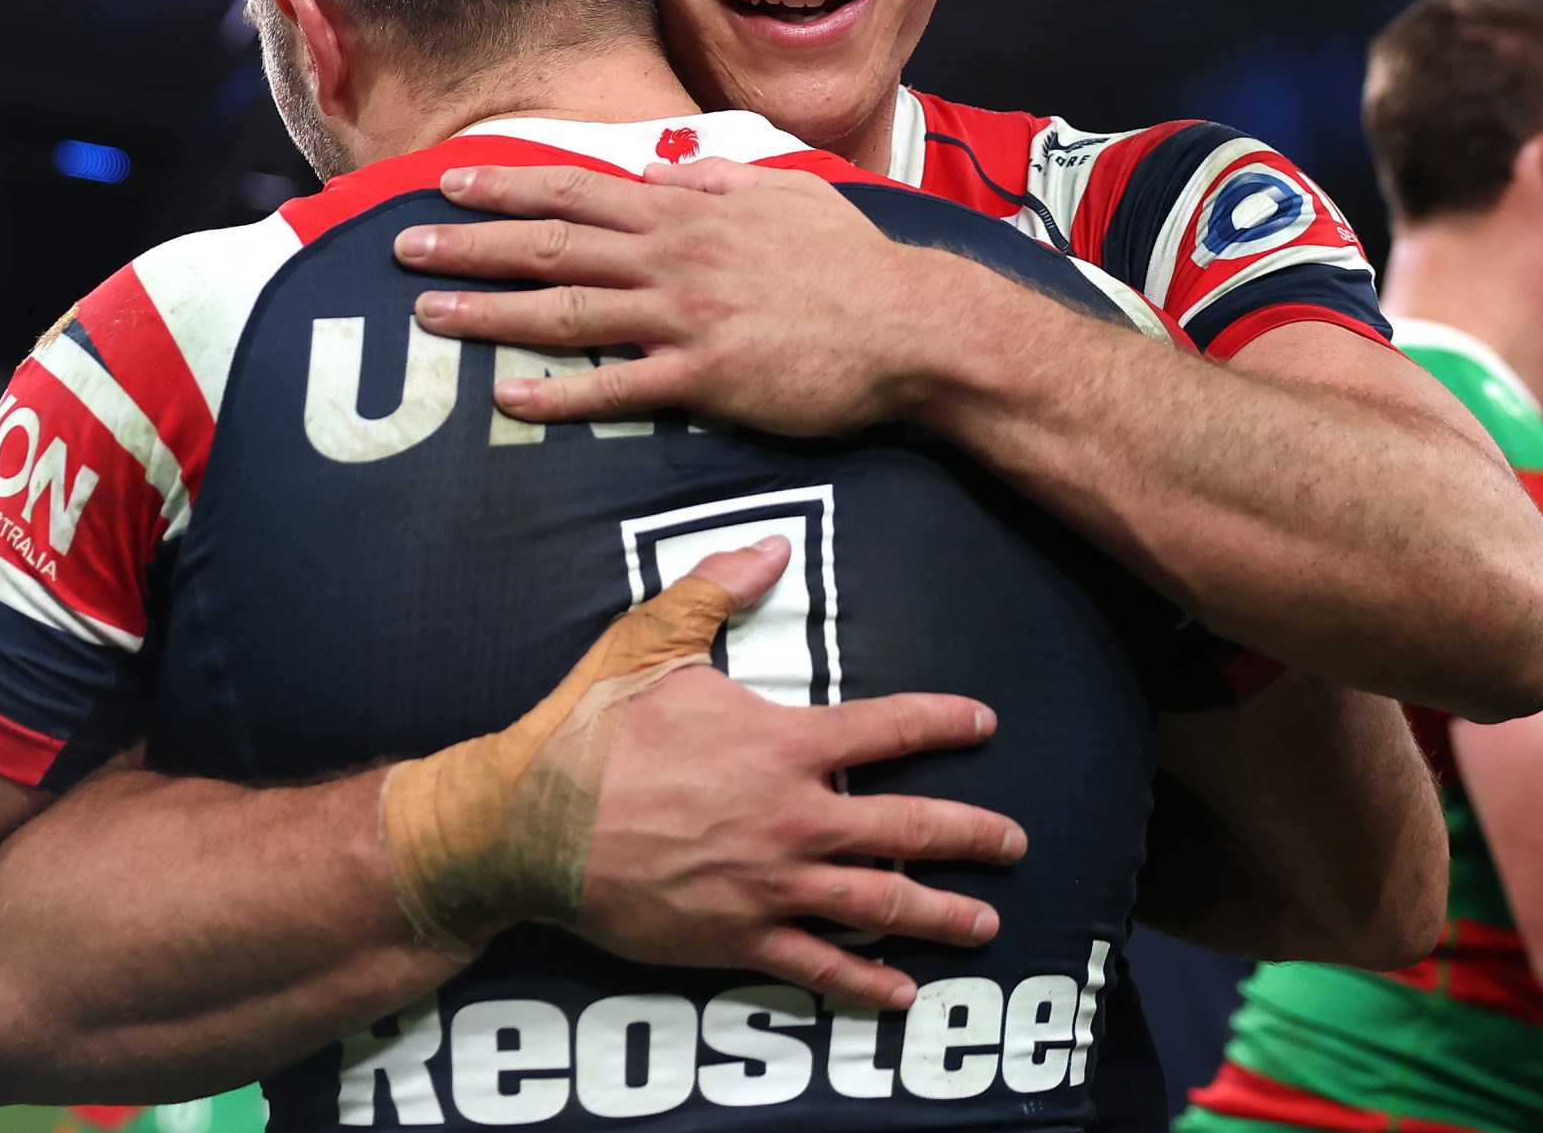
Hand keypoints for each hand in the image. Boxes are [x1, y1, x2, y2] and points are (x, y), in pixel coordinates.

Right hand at [381, 538, 1025, 1011]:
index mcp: (782, 745)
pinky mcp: (736, 939)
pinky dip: (866, 982)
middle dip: (973, 835)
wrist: (526, 826)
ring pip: (879, 906)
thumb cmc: (591, 729)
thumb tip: (773, 549)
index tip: (986, 723)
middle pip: (910, 829)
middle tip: (1016, 843)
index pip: (888, 730)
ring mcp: (768, 887)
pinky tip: (902, 993)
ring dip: (939, 915)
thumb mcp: (651, 639)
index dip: (945, 722)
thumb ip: (718, 589)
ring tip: (983, 924)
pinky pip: (818, 967)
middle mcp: (792, 820)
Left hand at [397, 159, 944, 434]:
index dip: (508, 187)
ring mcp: (687, 317)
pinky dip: (561, 393)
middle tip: (402, 247)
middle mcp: (676, 257)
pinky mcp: (707, 378)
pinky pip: (618, 388)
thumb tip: (655, 169)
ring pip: (568, 312)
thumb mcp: (786, 193)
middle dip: (471, 244)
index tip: (450, 184)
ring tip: (429, 314)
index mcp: (690, 212)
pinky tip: (509, 399)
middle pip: (552, 246)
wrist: (912, 326)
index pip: (577, 191)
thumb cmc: (853, 262)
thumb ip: (716, 179)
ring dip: (490, 313)